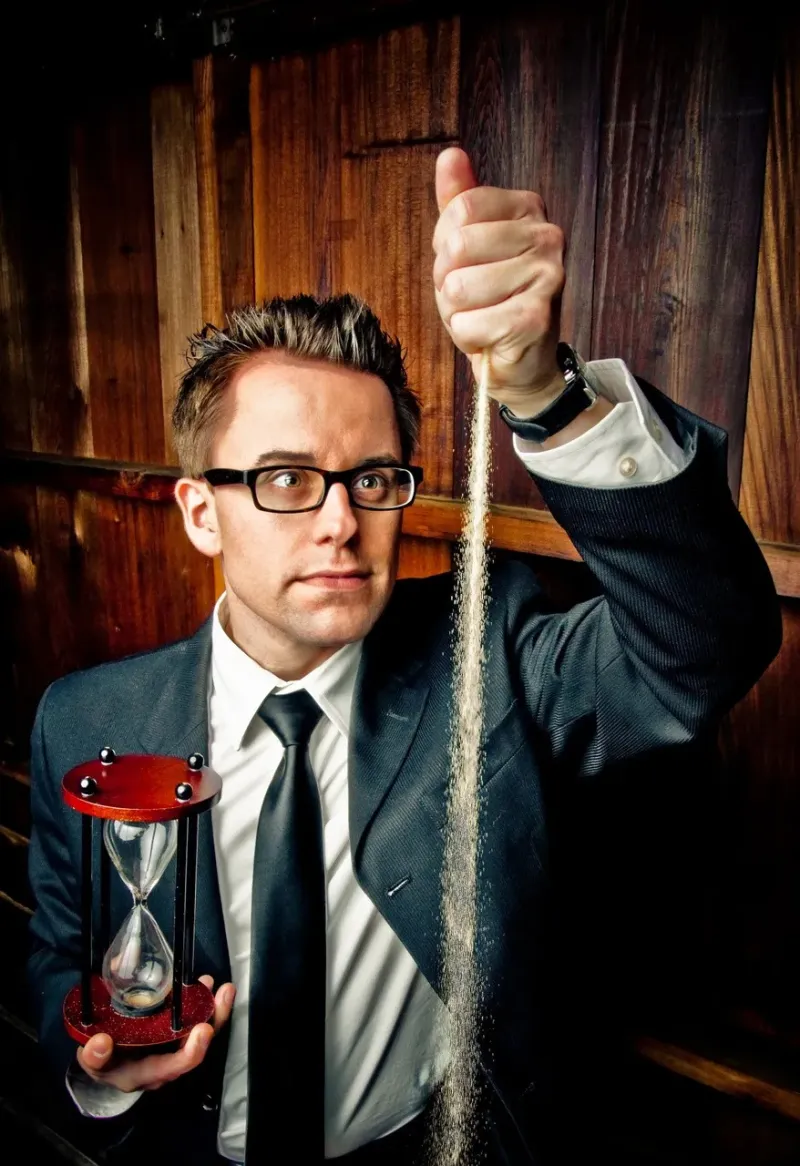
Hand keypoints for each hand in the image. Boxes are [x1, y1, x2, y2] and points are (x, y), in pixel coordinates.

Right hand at [76, 976, 234, 1093]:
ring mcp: (173, 1049)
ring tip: (221, 986)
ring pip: (201, 1033)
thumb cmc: (102, 1060)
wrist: (105, 1060)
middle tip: (223, 995)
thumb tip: (99, 1043)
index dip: (192, 1051)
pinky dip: (203, 1003)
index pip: (174, 1067)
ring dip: (214, 1009)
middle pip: (197, 1048)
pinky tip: (205, 984)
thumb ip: (95, 1056)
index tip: (203, 1029)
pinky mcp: (176, 1035)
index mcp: (146, 1074)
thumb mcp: (93, 1061)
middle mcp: (166, 1065)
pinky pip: (195, 1021)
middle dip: (214, 1021)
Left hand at [433, 147, 565, 416]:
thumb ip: (459, 201)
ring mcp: (546, 276)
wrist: (522, 359)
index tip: (465, 264)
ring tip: (480, 316)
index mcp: (528, 208)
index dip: (445, 245)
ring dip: (455, 312)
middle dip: (447, 282)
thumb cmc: (493, 299)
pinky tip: (488, 337)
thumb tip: (450, 155)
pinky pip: (467, 323)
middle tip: (471, 297)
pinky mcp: (535, 318)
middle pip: (455, 247)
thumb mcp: (471, 245)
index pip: (458, 211)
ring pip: (456, 288)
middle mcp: (545, 236)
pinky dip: (467, 337)